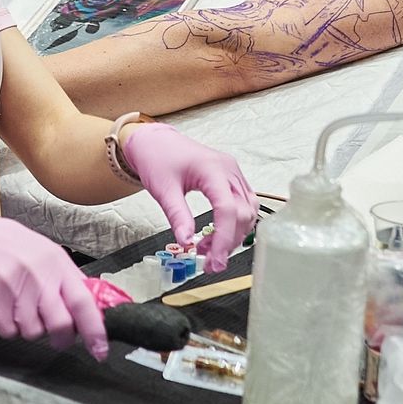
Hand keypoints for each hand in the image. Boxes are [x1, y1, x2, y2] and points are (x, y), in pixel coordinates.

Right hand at [0, 209, 108, 360]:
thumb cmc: (13, 248)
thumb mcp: (47, 254)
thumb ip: (69, 280)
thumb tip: (94, 308)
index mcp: (57, 264)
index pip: (83, 302)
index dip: (94, 331)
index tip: (100, 350)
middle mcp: (37, 275)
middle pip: (60, 325)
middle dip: (61, 338)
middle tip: (56, 335)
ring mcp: (13, 286)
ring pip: (33, 332)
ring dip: (30, 328)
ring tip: (21, 307)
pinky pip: (8, 331)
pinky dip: (8, 326)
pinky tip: (5, 307)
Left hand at [122, 124, 257, 272]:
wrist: (155, 140)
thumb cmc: (158, 157)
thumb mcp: (163, 190)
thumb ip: (177, 216)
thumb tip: (187, 243)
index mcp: (212, 168)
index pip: (228, 209)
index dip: (223, 239)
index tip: (214, 261)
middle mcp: (228, 169)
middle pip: (242, 212)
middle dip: (230, 241)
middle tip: (211, 263)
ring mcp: (232, 172)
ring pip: (248, 210)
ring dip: (234, 234)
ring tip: (210, 250)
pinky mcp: (231, 177)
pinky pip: (243, 203)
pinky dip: (234, 223)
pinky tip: (217, 235)